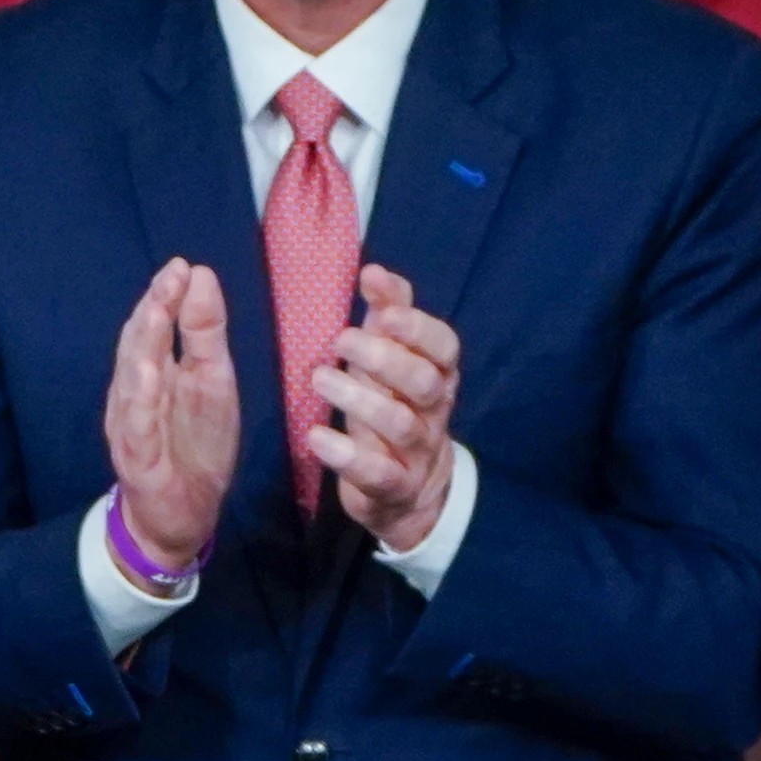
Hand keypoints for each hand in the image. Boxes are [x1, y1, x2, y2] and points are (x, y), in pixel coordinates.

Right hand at [100, 258, 235, 571]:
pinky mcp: (138, 460)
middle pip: (139, 346)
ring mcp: (132, 427)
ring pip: (132, 382)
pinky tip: (148, 377)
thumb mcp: (213, 382)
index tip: (183, 266)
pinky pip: (136, 429)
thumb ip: (204, 334)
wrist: (182, 515)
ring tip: (156, 312)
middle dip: (153, 311)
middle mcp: (135, 394)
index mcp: (156, 372)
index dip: (165, 297)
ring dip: (142, 347)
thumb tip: (200, 277)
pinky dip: (140, 403)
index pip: (155, 327)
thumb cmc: (194, 446)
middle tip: (170, 277)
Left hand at [309, 265, 461, 552]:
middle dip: (386, 359)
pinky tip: (316, 437)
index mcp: (437, 374)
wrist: (410, 490)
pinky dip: (347, 456)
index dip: (417, 328)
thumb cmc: (395, 406)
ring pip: (401, 424)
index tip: (383, 312)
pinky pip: (378, 474)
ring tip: (320, 379)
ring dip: (361, 400)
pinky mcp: (394, 488)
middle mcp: (433, 411)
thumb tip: (374, 270)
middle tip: (341, 340)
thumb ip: (388, 316)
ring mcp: (417, 451)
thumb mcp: (393, 360)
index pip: (443, 346)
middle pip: (424, 382)